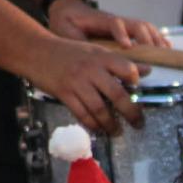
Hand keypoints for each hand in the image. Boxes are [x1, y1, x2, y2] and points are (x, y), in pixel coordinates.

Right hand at [28, 36, 142, 135]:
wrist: (36, 51)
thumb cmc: (68, 52)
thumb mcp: (95, 51)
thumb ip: (119, 62)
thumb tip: (146, 71)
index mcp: (101, 56)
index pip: (126, 68)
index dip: (135, 81)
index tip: (140, 92)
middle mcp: (91, 69)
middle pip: (117, 94)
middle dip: (131, 112)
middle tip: (138, 123)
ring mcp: (77, 82)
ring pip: (100, 109)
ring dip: (111, 124)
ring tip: (118, 131)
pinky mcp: (65, 94)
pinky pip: (82, 114)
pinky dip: (93, 124)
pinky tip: (99, 129)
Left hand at [47, 0, 169, 47]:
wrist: (68, 11)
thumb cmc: (66, 23)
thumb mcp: (66, 33)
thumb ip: (76, 43)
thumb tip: (85, 57)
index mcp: (100, 21)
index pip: (115, 23)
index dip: (122, 33)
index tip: (127, 46)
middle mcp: (116, 21)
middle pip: (136, 24)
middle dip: (146, 38)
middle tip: (153, 53)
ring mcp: (123, 25)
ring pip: (144, 27)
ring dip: (155, 38)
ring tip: (165, 52)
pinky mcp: (127, 31)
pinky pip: (146, 32)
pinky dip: (157, 38)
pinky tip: (166, 47)